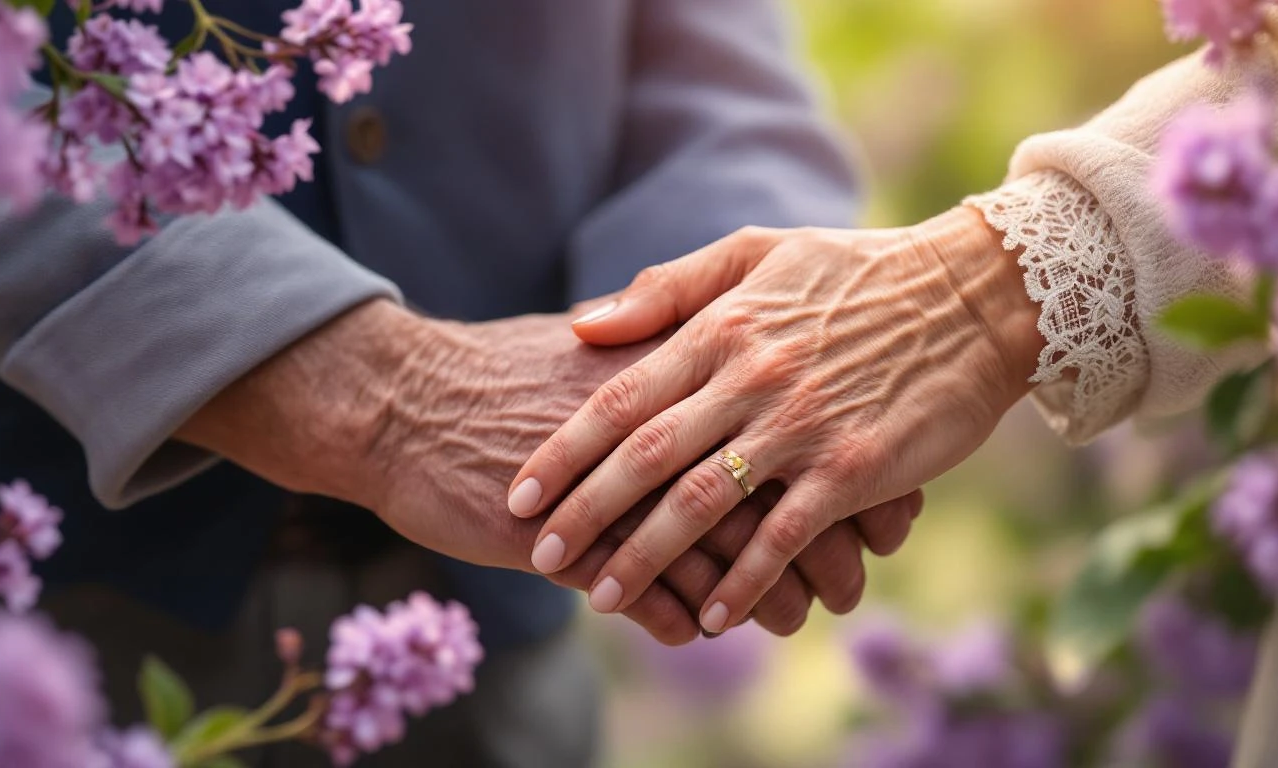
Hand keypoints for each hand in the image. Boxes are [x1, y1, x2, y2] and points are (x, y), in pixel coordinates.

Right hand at [174, 300, 912, 640]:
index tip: (872, 512)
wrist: (405, 403)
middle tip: (851, 582)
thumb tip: (729, 386)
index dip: (832, 476)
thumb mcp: (598, 350)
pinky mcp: (563, 539)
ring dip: (762, 596)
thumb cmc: (506, 377)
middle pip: (764, 499)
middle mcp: (656, 433)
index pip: (781, 432)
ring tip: (797, 618)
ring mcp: (610, 490)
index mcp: (673, 379)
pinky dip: (679, 615)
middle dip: (819, 548)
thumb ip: (670, 361)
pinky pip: (639, 591)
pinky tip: (702, 632)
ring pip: (713, 555)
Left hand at [508, 207, 1042, 632]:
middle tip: (539, 555)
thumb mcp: (756, 252)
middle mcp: (750, 379)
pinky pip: (784, 536)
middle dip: (585, 513)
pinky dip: (743, 579)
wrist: (975, 296)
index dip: (562, 452)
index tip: (519, 493)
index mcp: (720, 328)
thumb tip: (581, 324)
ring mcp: (802, 427)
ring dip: (648, 555)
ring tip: (603, 595)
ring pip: (704, 503)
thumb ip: (666, 288)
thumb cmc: (856, 274)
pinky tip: (710, 614)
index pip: (619, 398)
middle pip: (644, 458)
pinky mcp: (853, 469)